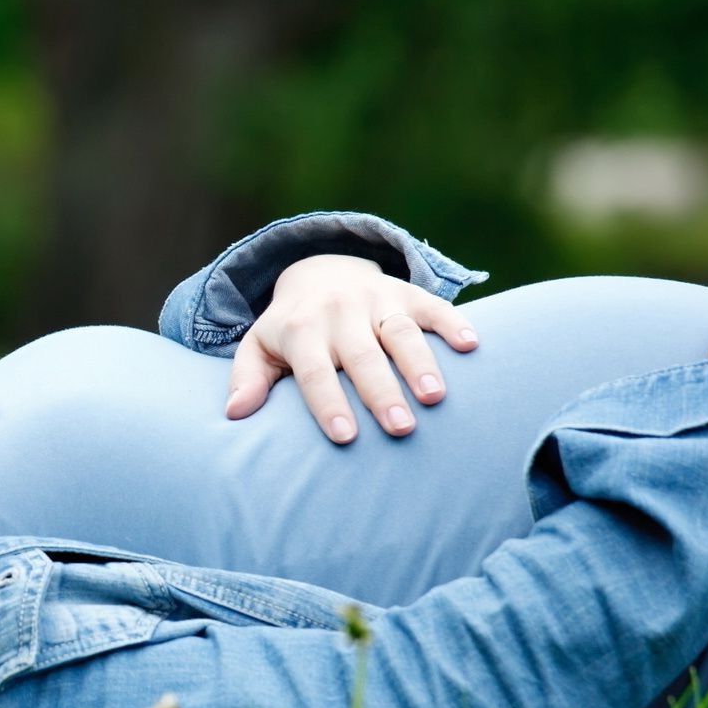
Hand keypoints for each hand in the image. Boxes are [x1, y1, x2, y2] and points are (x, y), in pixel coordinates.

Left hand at [226, 254, 480, 442]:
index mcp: (301, 330)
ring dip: (420, 363)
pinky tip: (472, 345)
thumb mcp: (259, 347)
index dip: (329, 404)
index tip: (345, 437)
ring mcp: (376, 299)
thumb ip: (247, 379)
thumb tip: (234, 413)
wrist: (318, 270)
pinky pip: (433, 305)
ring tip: (435, 397)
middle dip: (381, 393)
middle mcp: (339, 313)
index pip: (315, 372)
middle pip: (362, 356)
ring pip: (401, 331)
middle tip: (400, 429)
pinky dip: (454, 322)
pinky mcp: (406, 292)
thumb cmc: (289, 329)